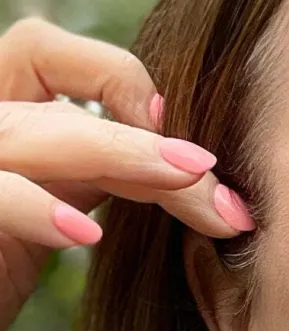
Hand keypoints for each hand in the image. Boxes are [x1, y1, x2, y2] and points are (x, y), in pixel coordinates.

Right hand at [0, 16, 252, 330]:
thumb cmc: (8, 262)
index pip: (58, 59)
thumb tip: (211, 185)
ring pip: (32, 135)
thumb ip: (117, 178)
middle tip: (217, 182)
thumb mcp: (68, 210)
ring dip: (118, 153)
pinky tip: (88, 234)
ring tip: (185, 178)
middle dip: (152, 145)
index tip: (183, 140)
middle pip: (67, 108)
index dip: (120, 79)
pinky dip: (36, 208)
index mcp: (15, 118)